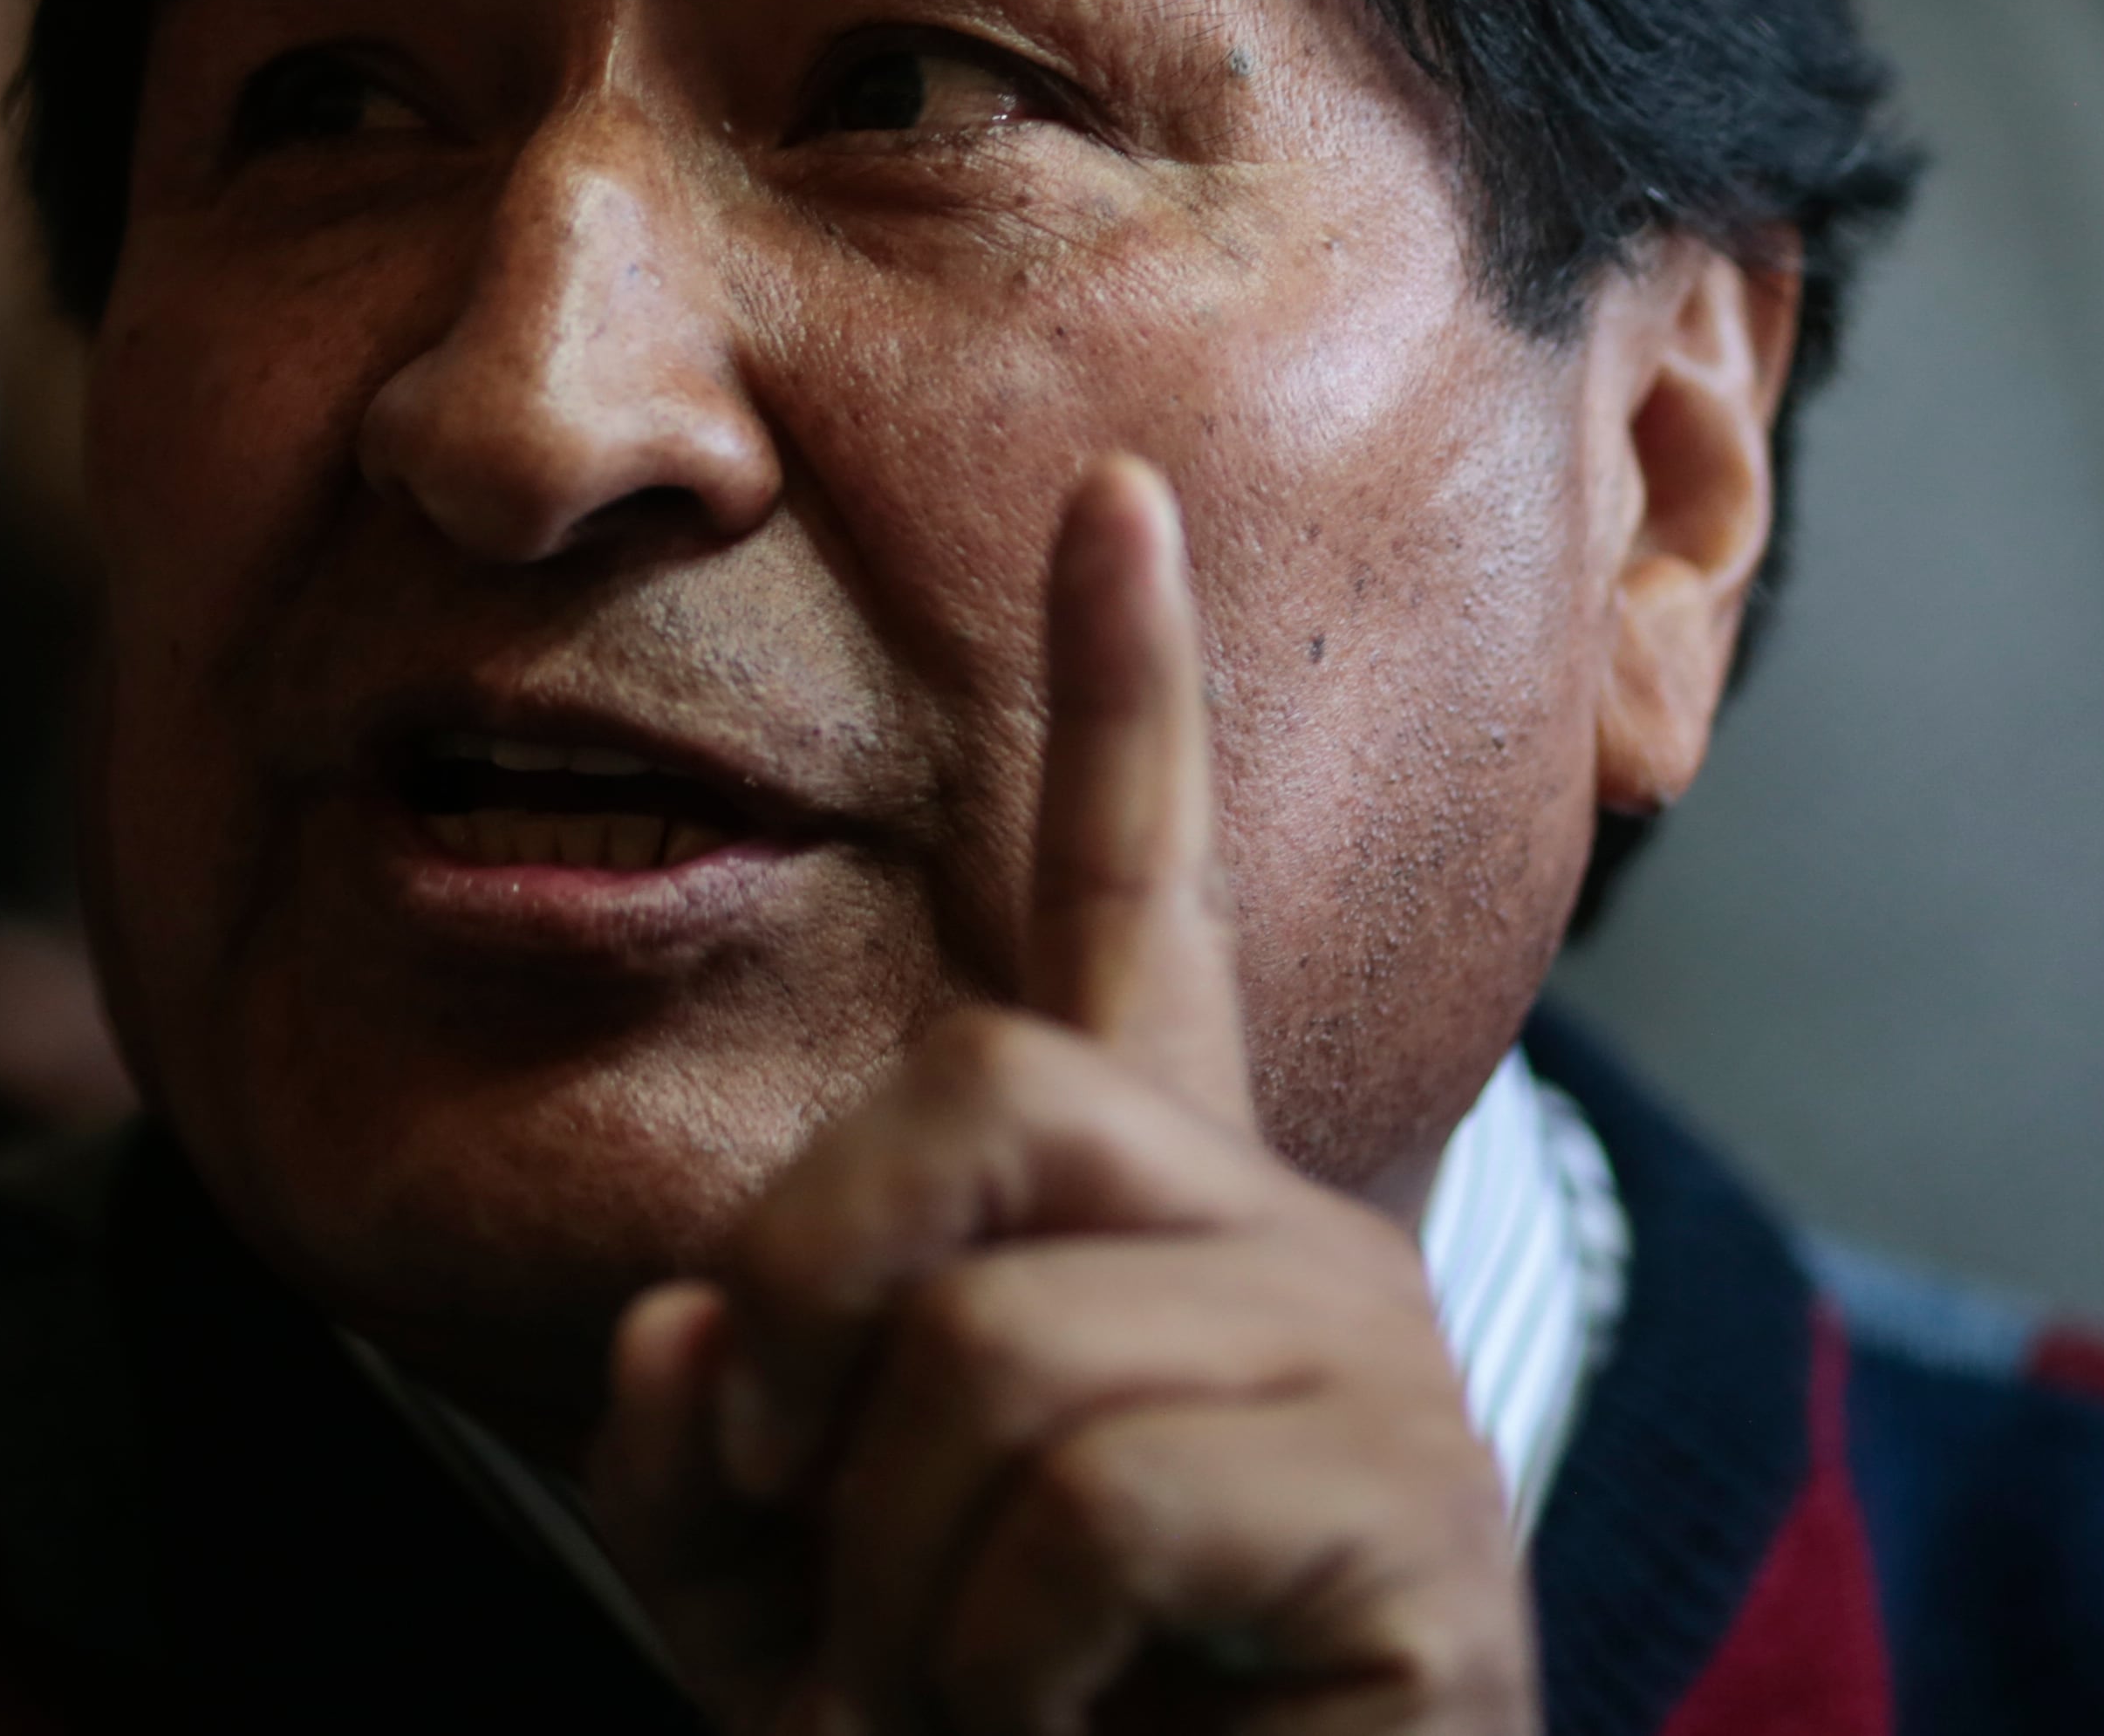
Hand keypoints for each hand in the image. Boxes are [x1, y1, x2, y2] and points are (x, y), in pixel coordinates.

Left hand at [589, 457, 1536, 1735]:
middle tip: (821, 1546)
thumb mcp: (773, 1605)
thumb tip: (688, 1330)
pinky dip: (1004, 1674)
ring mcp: (1362, 1370)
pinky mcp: (1415, 1518)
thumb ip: (702, 1452)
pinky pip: (1091, 1501)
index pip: (1137, 913)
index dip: (1128, 702)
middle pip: (976, 1091)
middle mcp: (1274, 1248)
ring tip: (990, 1710)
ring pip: (995, 1344)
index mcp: (1143, 1234)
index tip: (1113, 490)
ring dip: (903, 1591)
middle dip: (817, 1308)